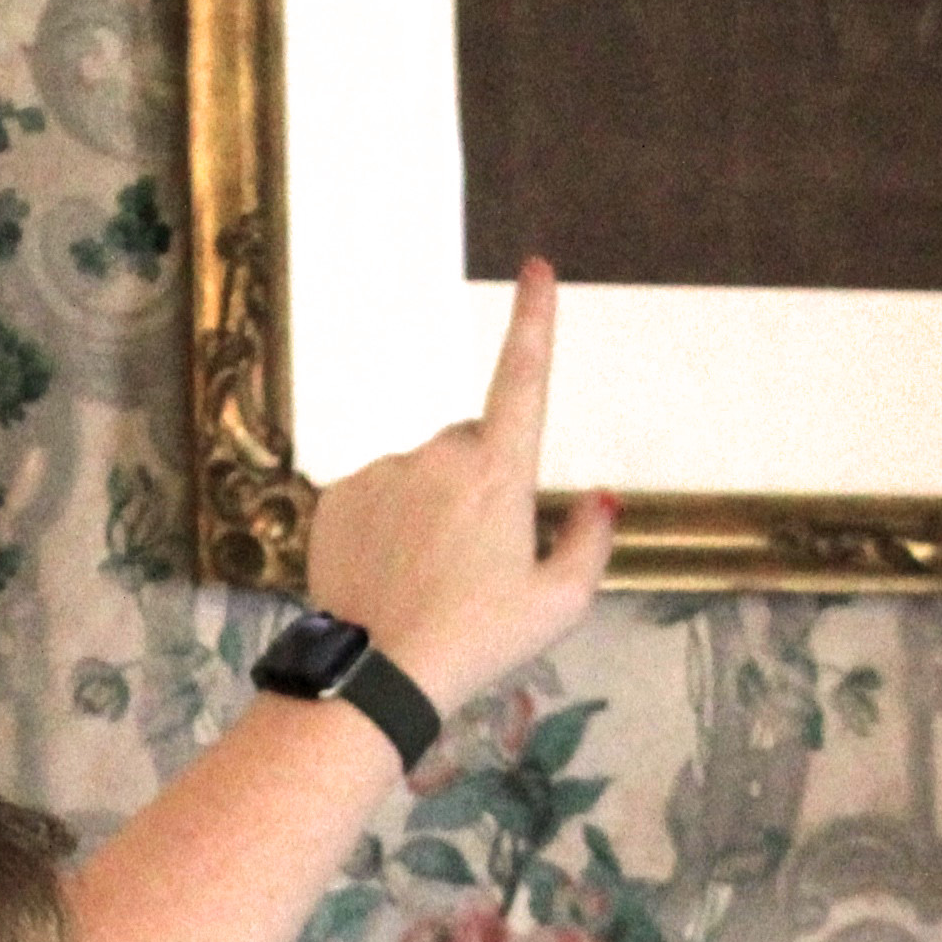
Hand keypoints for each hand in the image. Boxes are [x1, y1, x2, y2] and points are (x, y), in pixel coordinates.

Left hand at [304, 261, 617, 706]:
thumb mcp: (559, 604)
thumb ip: (590, 541)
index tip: (536, 268)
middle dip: (481, 481)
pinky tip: (390, 574)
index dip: (533, 319)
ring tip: (427, 578)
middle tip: (477, 560)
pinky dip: (387, 522)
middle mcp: (439, 455)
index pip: (523, 377)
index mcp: (499, 472)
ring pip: (421, 473)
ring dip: (430, 507)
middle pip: (472, 444)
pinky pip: (376, 493)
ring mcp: (383, 471)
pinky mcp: (339, 494)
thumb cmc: (477, 641)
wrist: (377, 673)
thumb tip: (602, 499)